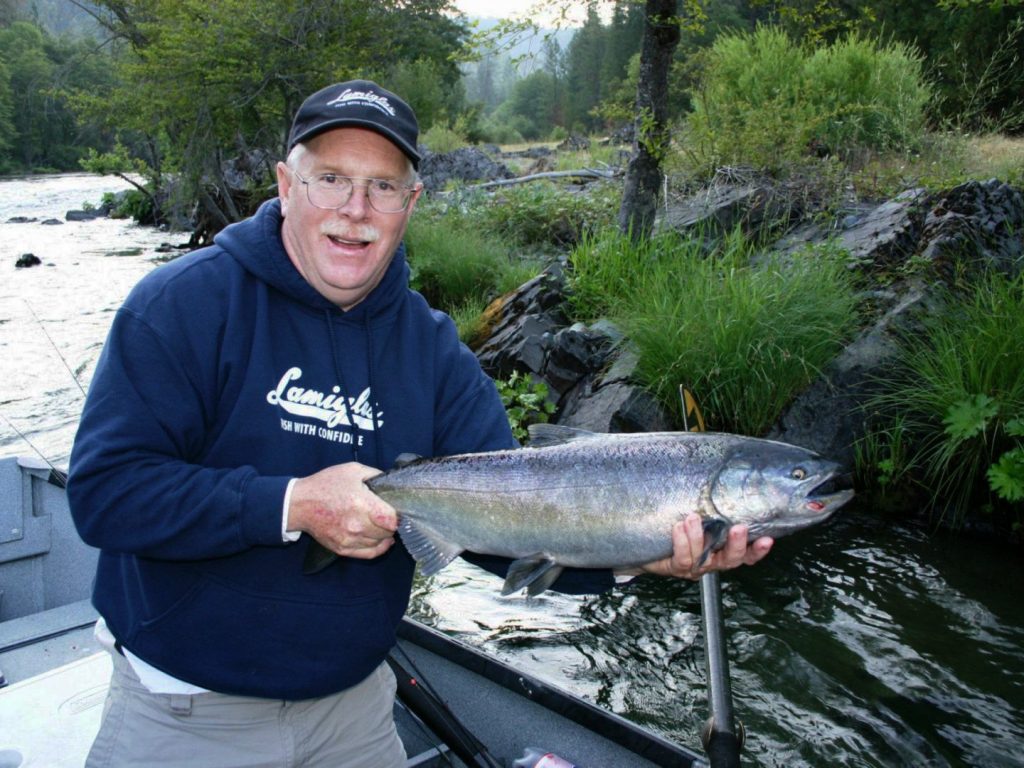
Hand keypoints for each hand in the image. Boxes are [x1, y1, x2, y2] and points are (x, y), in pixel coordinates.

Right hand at [287, 463, 397, 559]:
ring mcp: (350, 540)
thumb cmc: (326, 485)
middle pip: (388, 532)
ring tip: (382, 524)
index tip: (399, 509)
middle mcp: (357, 525)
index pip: (393, 519)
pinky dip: (379, 547)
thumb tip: (391, 483)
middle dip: (392, 523)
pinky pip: (369, 553)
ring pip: (380, 543)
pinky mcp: (343, 549)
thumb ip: (375, 475)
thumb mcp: (353, 470)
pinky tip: (383, 540)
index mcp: (362, 504)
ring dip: (385, 534)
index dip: (400, 514)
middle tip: (389, 514)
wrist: (300, 504)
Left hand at [639, 513, 773, 580]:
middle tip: (738, 528)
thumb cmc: (677, 526)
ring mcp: (695, 567)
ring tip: (693, 518)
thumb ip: (714, 509)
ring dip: (700, 537)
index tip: (768, 539)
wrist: (649, 544)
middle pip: (731, 560)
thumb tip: (726, 482)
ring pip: (704, 557)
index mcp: (722, 550)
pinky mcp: (677, 568)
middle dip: (736, 544)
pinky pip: (683, 559)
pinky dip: (682, 543)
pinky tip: (678, 528)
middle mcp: (712, 561)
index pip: (746, 554)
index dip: (758, 550)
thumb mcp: (700, 517)